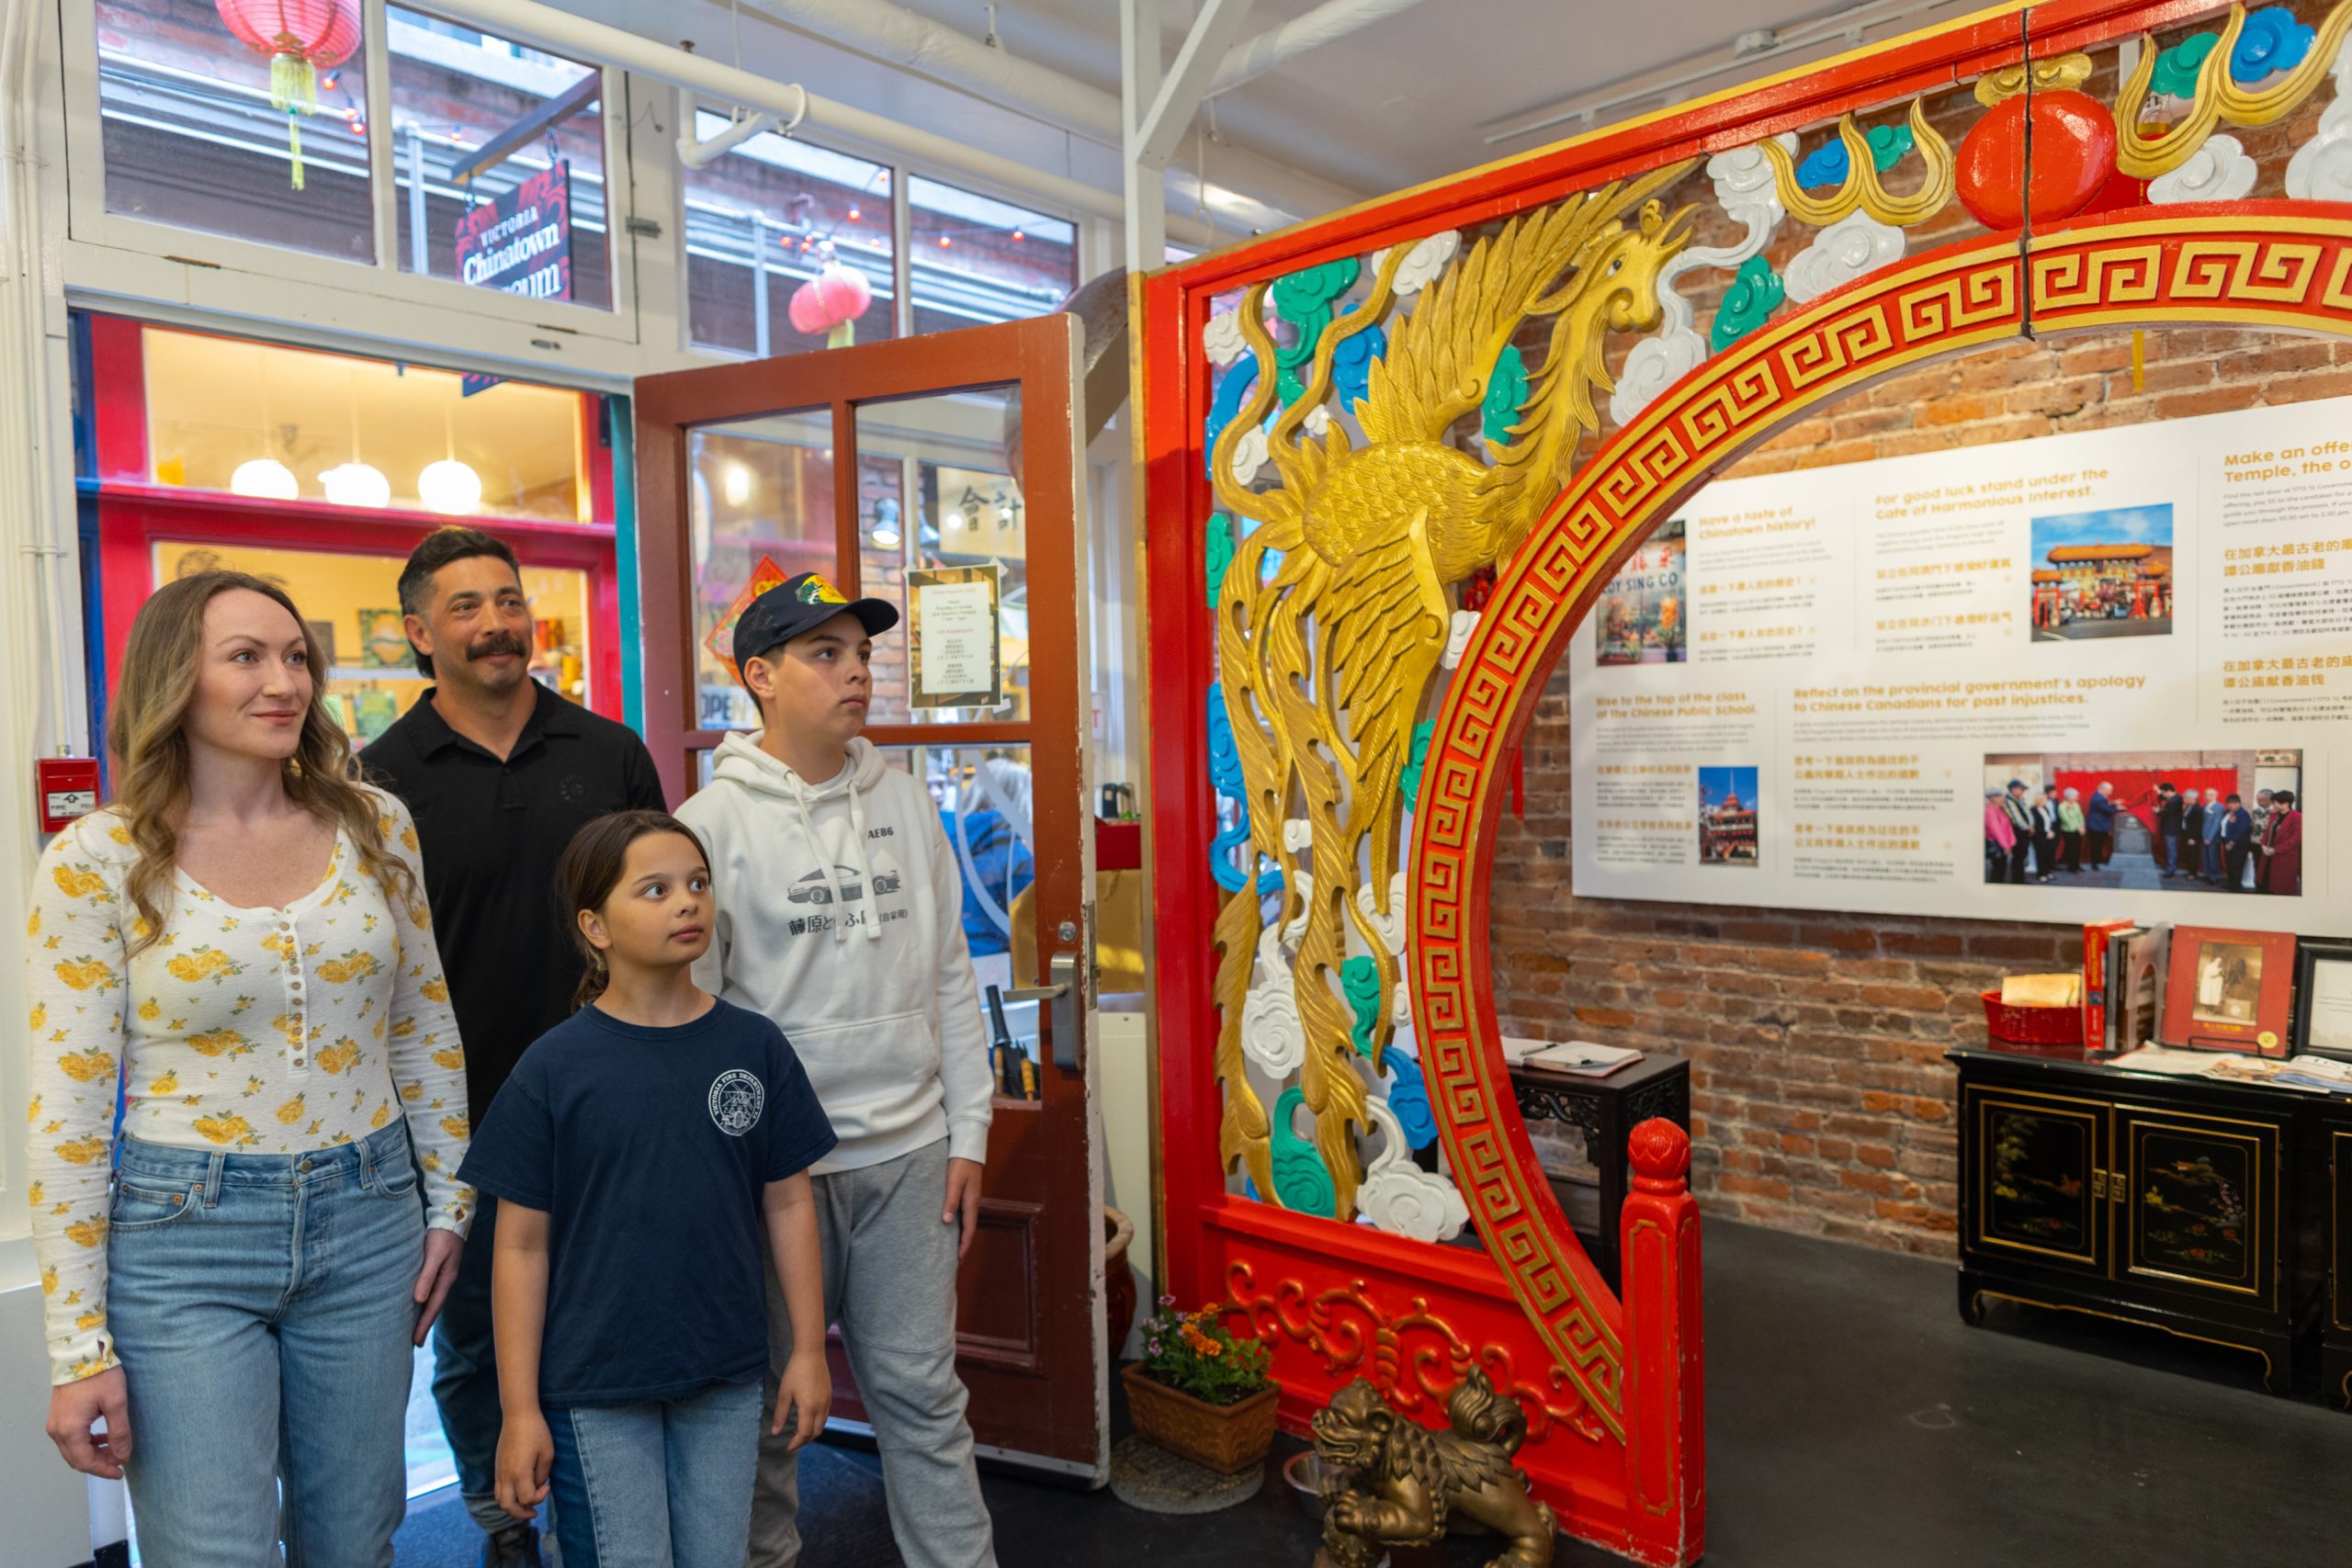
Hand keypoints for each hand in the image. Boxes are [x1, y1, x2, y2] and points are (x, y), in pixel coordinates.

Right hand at [47, 1365, 131, 1477]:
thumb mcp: (116, 1403)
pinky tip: (103, 1436)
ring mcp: (55, 1423)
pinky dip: (86, 1442)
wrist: (80, 1352)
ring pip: (73, 1449)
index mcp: (70, 1430)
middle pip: (76, 1459)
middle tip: (120, 1460)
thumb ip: (119, 1432)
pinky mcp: (59, 1416)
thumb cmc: (99, 1375)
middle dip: (99, 1463)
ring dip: (93, 1453)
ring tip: (115, 1448)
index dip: (103, 1470)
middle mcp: (57, 1430)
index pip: (85, 1462)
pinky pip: (70, 1438)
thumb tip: (122, 1456)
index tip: (120, 1472)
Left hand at [413, 1228, 464, 1344]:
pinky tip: (418, 1304)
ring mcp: (443, 1275)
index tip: (414, 1342)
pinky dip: (424, 1302)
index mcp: (446, 1279)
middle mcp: (445, 1280)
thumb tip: (418, 1300)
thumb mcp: (434, 1255)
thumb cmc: (442, 1235)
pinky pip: (431, 1291)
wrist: (452, 1217)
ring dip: (424, 1315)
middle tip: (414, 1343)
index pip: (432, 1308)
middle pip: (434, 1308)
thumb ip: (426, 1276)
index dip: (423, 1325)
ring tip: (415, 1329)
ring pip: (432, 1300)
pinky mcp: (439, 1269)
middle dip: (424, 1325)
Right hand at [494, 1411, 554, 1520]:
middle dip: (521, 1513)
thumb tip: (537, 1486)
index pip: (527, 1499)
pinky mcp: (497, 1466)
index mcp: (519, 1473)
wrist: (518, 1415)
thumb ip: (542, 1475)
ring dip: (513, 1505)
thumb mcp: (547, 1453)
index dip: (540, 1497)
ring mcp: (499, 1471)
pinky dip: (508, 1495)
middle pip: (507, 1506)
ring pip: (500, 1499)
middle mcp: (505, 1475)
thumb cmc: (536, 1432)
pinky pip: (498, 1489)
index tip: (547, 1486)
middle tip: (534, 1511)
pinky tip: (520, 1489)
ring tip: (526, 1502)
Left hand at [774, 1349, 831, 1448]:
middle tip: (793, 1442)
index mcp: (809, 1408)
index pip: (805, 1433)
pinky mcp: (829, 1396)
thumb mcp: (784, 1393)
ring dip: (812, 1432)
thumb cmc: (795, 1371)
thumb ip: (780, 1414)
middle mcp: (821, 1407)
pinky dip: (817, 1423)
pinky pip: (825, 1416)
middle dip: (804, 1441)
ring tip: (799, 1432)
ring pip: (822, 1425)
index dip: (796, 1443)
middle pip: (816, 1433)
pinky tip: (808, 1418)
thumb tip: (775, 1432)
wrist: (811, 1353)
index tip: (788, 1447)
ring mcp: (827, 1401)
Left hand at [943, 1157, 983, 1259]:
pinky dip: (959, 1225)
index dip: (964, 1245)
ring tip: (953, 1247)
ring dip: (961, 1235)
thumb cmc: (960, 1164)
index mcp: (971, 1203)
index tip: (958, 1259)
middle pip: (969, 1229)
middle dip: (963, 1244)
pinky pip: (964, 1214)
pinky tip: (952, 1226)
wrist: (968, 1148)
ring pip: (967, 1222)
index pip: (969, 1229)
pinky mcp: (966, 1193)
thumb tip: (946, 1222)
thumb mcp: (954, 1182)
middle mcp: (973, 1203)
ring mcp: (970, 1198)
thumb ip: (951, 1201)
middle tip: (956, 1259)